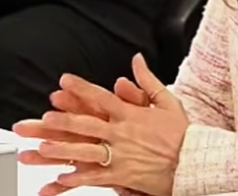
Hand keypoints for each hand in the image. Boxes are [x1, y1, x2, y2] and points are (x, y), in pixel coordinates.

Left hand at [13, 53, 186, 195]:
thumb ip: (147, 80)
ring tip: (42, 148)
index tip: (63, 81)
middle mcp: (123, 134)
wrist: (195, 163)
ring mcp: (121, 155)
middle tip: (45, 117)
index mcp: (131, 114)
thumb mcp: (168, 101)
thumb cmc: (182, 134)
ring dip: (63, 150)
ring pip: (86, 152)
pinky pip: (96, 177)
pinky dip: (78, 177)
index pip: (101, 97)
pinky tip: (61, 177)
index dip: (81, 88)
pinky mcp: (123, 175)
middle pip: (88, 124)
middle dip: (64, 120)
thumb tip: (137, 59)